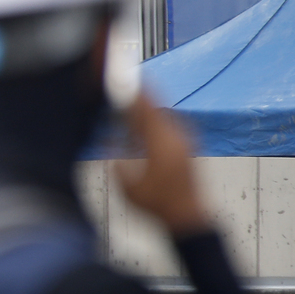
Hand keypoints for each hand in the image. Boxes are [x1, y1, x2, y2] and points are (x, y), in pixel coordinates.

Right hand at [112, 95, 209, 236]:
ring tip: (124, 97)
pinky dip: (151, 116)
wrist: (188, 218)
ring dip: (142, 104)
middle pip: (153, 103)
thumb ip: (115, 158)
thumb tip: (106, 137)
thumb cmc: (159, 205)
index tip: (115, 76)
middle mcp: (176, 134)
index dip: (127, 89)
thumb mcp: (126, 185)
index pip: (142, 106)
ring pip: (160, 111)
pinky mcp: (187, 144)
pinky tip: (139, 120)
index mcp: (161, 141)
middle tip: (118, 81)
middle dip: (135, 91)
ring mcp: (184, 138)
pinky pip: (166, 121)